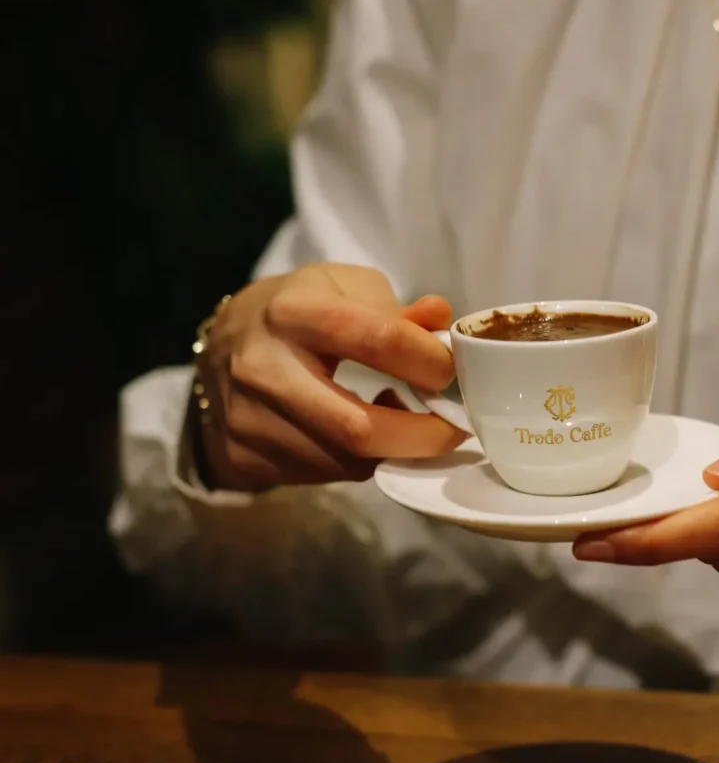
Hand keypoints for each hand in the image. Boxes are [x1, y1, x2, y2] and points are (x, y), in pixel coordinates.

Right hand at [196, 263, 466, 490]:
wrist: (221, 347)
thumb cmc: (297, 310)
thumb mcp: (342, 286)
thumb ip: (395, 309)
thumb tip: (441, 324)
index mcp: (292, 311)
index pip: (377, 340)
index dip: (429, 361)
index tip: (452, 372)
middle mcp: (263, 368)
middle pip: (359, 427)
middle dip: (423, 437)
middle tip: (454, 428)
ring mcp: (247, 420)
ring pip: (346, 461)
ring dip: (392, 450)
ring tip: (406, 423)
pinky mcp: (243, 457)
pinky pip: (324, 475)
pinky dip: (359, 460)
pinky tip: (362, 434)